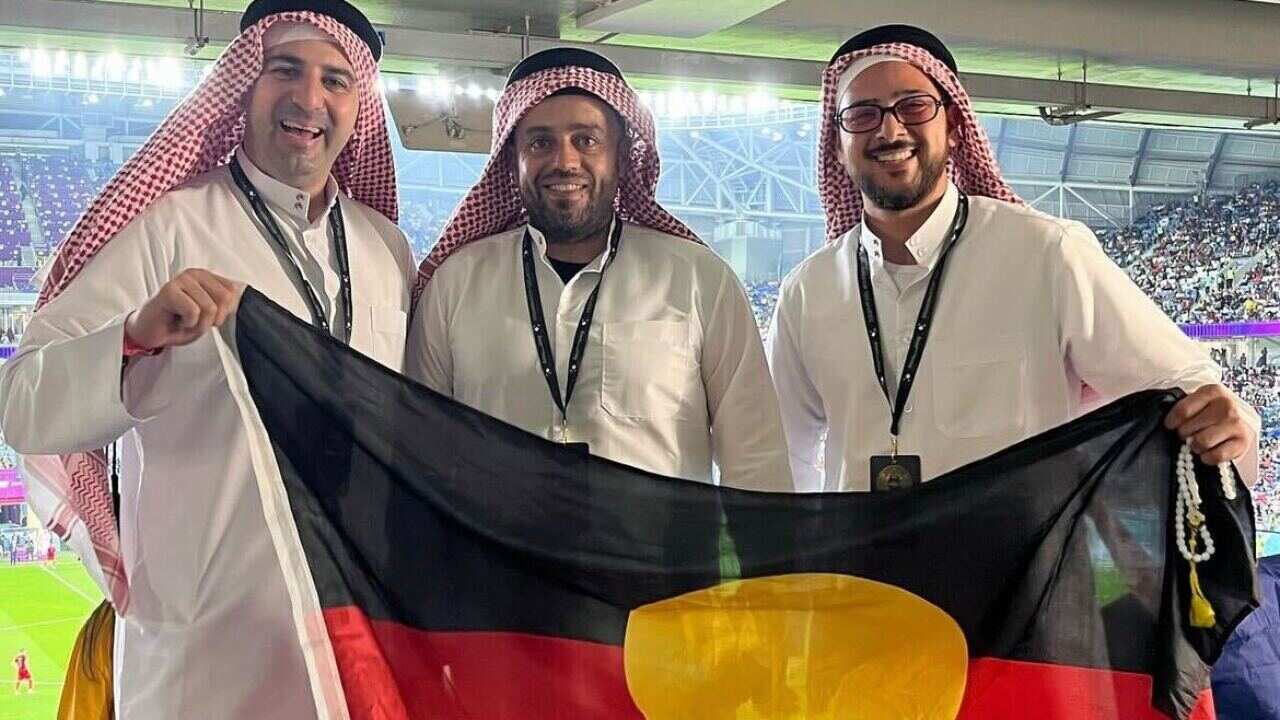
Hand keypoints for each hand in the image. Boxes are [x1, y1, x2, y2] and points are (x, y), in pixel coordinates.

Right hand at [124, 269, 244, 349]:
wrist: (151, 331)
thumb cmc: (179, 322)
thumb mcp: (210, 314)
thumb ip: (225, 304)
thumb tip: (241, 297)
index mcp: (207, 276)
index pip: (233, 292)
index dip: (224, 312)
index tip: (208, 317)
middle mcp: (195, 273)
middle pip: (224, 299)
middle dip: (212, 319)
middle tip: (195, 320)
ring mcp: (181, 279)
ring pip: (209, 307)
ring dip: (198, 323)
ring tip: (184, 320)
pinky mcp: (169, 290)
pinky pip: (193, 311)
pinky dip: (188, 323)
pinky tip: (176, 319)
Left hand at [1164, 384, 1254, 465]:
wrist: (1242, 420)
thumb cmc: (1212, 412)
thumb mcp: (1199, 402)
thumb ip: (1184, 408)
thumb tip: (1168, 425)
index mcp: (1213, 391)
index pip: (1183, 411)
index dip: (1172, 422)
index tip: (1170, 426)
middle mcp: (1227, 405)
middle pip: (1189, 428)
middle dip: (1184, 435)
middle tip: (1189, 435)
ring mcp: (1237, 423)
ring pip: (1202, 442)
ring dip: (1196, 447)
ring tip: (1199, 443)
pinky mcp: (1243, 442)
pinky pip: (1216, 455)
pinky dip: (1208, 457)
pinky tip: (1209, 451)